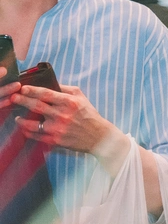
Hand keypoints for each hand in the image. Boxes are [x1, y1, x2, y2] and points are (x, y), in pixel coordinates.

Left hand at [0, 82, 116, 154]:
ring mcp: (57, 129)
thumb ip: (65, 89)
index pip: (46, 94)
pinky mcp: (55, 140)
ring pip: (33, 124)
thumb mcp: (81, 97)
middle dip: (22, 100)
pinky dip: (28, 132)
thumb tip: (50, 83)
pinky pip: (37, 136)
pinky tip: (25, 128)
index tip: (22, 88)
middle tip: (13, 97)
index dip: (32, 90)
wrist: (98, 136)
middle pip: (36, 106)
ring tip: (17, 117)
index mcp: (68, 102)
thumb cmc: (89, 115)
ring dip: (22, 120)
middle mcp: (62, 115)